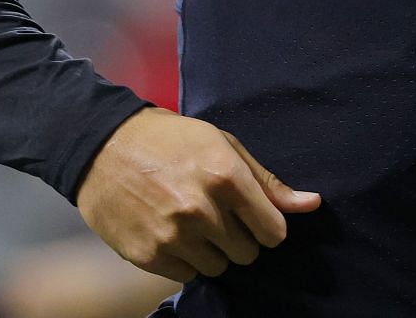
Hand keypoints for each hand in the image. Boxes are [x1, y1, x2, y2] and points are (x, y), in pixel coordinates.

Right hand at [76, 107, 321, 283]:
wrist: (104, 147)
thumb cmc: (172, 140)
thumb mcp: (224, 146)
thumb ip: (267, 182)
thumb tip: (312, 204)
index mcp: (226, 177)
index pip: (274, 231)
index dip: (269, 227)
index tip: (256, 219)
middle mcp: (201, 210)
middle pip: (248, 253)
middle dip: (240, 238)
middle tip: (220, 217)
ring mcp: (172, 236)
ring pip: (218, 267)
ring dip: (213, 251)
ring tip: (195, 224)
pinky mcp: (147, 255)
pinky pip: (187, 275)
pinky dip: (185, 261)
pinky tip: (173, 234)